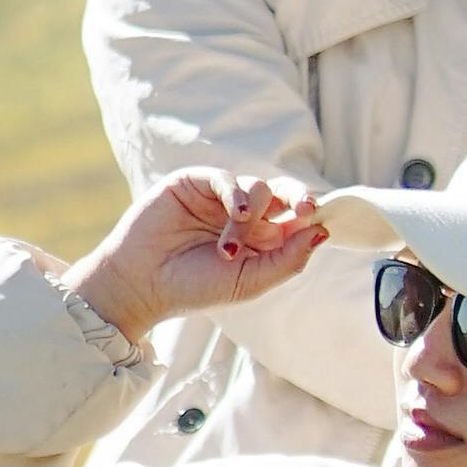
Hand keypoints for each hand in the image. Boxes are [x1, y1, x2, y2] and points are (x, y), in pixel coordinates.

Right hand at [63, 171, 330, 344]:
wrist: (143, 285)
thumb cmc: (193, 288)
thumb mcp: (250, 281)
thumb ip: (287, 260)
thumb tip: (323, 231)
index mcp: (260, 239)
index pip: (296, 217)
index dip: (310, 214)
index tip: (317, 219)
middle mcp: (243, 215)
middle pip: (284, 193)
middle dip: (298, 197)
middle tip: (305, 208)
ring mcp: (218, 198)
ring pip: (257, 188)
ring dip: (249, 218)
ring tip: (227, 251)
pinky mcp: (194, 183)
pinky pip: (225, 177)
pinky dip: (235, 193)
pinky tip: (235, 214)